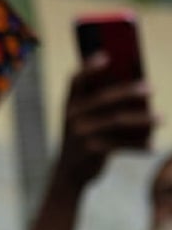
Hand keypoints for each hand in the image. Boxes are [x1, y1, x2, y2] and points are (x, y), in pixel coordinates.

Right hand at [55, 52, 155, 190]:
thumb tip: (137, 81)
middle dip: (128, 91)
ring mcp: (80, 134)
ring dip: (142, 119)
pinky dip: (138, 144)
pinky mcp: (90, 151)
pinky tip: (152, 145)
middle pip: (103, 98)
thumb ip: (102, 100)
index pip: (76, 79)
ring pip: (116, 121)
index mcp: (69, 103)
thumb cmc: (84, 138)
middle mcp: (72, 116)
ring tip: (161, 118)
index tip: (107, 55)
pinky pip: (120, 143)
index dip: (89, 67)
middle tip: (151, 88)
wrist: (69, 173)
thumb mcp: (85, 118)